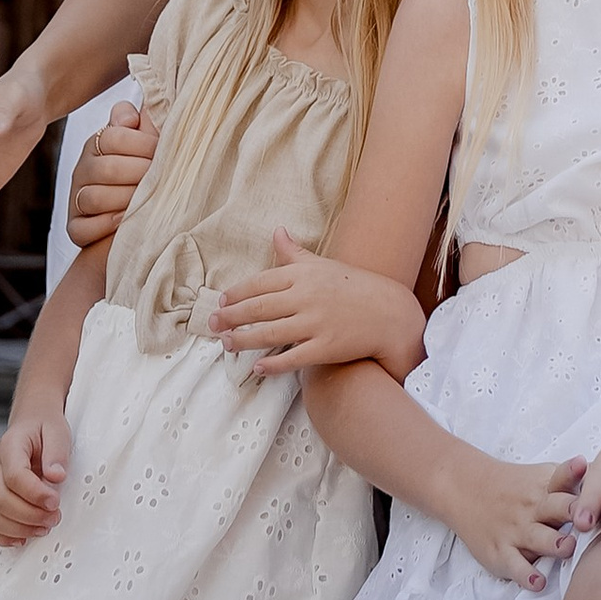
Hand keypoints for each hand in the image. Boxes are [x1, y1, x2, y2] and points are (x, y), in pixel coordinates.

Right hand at [0, 400, 68, 544]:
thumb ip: (57, 452)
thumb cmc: (43, 428)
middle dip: (31, 516)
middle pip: (2, 501)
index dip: (35, 494)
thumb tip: (56, 475)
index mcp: (9, 446)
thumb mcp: (57, 430)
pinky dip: (4, 537)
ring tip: (43, 527)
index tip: (55, 501)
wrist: (31, 424)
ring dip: (20, 529)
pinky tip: (23, 536)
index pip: (15, 476)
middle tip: (54, 516)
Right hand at [67, 101, 158, 251]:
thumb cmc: (144, 166)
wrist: (139, 207)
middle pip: (106, 169)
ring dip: (124, 200)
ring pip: (93, 198)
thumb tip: (130, 118)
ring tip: (145, 200)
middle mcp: (83, 169)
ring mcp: (77, 199)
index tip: (161, 150)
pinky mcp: (76, 228)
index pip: (114, 137)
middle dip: (138, 173)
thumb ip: (138, 119)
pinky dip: (104, 226)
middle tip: (158, 178)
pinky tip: (124, 221)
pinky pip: (81, 229)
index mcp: (98, 143)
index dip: (142, 144)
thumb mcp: (143, 136)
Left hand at [212, 228, 426, 375]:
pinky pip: (292, 358)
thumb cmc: (352, 286)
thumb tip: (276, 231)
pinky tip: (256, 368)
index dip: (237, 293)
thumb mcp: (322, 265)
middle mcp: (306, 296)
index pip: (261, 282)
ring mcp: (315, 323)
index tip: (221, 302)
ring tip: (227, 344)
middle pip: (259, 308)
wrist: (388, 312)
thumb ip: (294, 253)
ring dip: (243, 340)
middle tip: (212, 325)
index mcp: (304, 274)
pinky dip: (272, 364)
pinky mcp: (325, 348)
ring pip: (269, 333)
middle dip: (231, 317)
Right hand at [447, 454, 585, 591]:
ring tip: (568, 548)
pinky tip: (538, 581)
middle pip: (557, 508)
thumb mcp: (543, 476)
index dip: (578, 475)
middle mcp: (532, 507)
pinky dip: (527, 574)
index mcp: (545, 486)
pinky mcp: (501, 553)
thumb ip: (574, 482)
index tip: (591, 470)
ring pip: (539, 539)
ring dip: (555, 544)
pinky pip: (515, 566)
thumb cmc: (517, 487)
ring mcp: (516, 530)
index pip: (563, 477)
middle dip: (575, 513)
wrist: (467, 489)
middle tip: (590, 519)